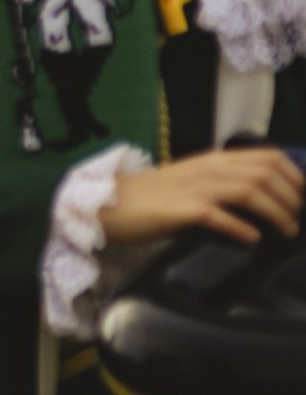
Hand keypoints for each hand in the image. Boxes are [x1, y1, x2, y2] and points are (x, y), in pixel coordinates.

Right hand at [101, 147, 303, 245]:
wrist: (109, 204)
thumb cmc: (152, 198)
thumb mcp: (193, 182)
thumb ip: (223, 185)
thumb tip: (261, 199)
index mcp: (213, 160)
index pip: (268, 156)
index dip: (294, 175)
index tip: (302, 196)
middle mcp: (207, 169)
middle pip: (264, 174)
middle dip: (291, 198)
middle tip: (297, 219)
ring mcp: (194, 188)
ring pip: (249, 191)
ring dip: (276, 213)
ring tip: (286, 232)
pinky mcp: (180, 210)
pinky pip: (218, 215)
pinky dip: (241, 227)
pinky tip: (250, 238)